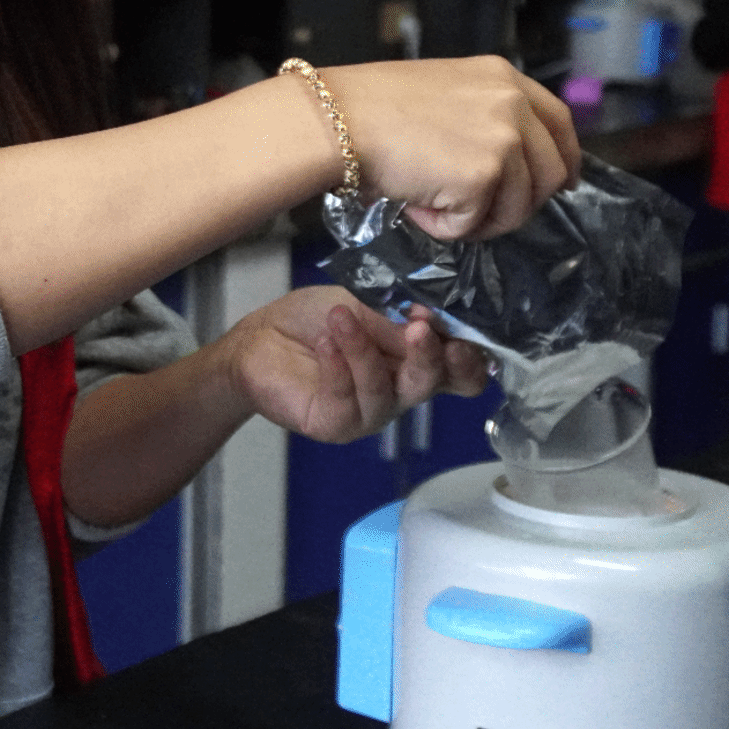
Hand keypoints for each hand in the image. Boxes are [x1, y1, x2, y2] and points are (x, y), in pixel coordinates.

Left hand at [209, 287, 490, 444]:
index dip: (469, 359)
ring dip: (365, 350)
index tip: (458, 332)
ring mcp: (370, 412)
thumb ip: (395, 316)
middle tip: (419, 325)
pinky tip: (326, 340)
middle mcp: (400, 390)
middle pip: (433, 385)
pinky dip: (338, 365)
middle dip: (430, 355)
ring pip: (387, 392)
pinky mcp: (336, 424)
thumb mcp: (361, 303)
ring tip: (342, 317)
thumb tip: (430, 320)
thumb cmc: (315, 320)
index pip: (462, 374)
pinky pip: (347, 400)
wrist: (259, 338)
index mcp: (416, 360)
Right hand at [325, 56, 579, 239]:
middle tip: (484, 214)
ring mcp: (502, 141)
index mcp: (504, 78)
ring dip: (475, 219)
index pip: (560, 121)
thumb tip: (506, 162)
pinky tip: (415, 205)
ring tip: (430, 203)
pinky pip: (474, 225)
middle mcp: (512, 105)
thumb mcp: (445, 91)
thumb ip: (485, 115)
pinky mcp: (482, 178)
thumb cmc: (370, 107)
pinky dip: (443, 227)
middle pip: (551, 172)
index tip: (564, 182)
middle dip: (523, 203)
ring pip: (516, 207)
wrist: (339, 120)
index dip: (566, 157)